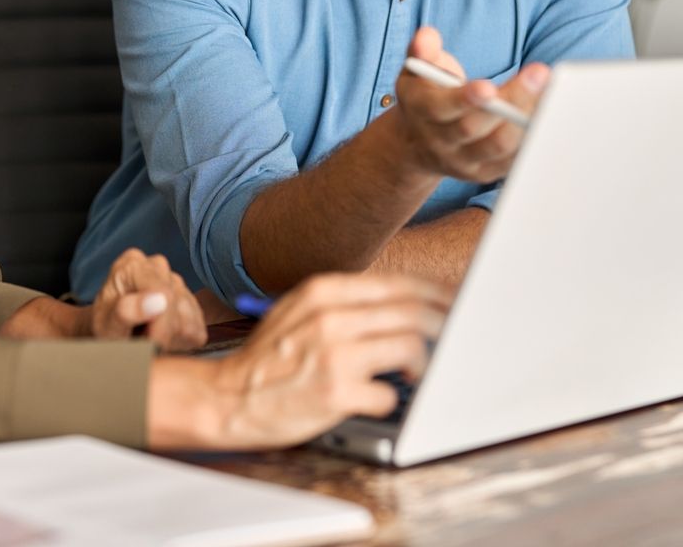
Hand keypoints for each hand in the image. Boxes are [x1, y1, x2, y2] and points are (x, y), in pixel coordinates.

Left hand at [89, 248, 206, 351]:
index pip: (163, 291)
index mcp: (132, 265)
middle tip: (143, 345)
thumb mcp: (105, 324)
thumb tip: (158, 300)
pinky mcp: (191, 302)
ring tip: (149, 340)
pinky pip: (197, 329)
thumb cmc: (104, 328)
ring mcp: (177, 282)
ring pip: (190, 319)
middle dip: (163, 333)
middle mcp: (157, 266)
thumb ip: (126, 311)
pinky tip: (161, 340)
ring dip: (171, 339)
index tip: (151, 346)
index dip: (161, 324)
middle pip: (177, 304)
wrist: (111, 332)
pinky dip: (181, 341)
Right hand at [194, 273, 451, 448]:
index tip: (457, 307)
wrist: (226, 395)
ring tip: (416, 373)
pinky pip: (388, 393)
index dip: (437, 296)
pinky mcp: (335, 393)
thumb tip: (407, 307)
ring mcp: (333, 353)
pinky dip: (391, 398)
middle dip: (445, 327)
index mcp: (324, 291)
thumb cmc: (270, 358)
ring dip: (423, 363)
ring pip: (410, 346)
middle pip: (413, 312)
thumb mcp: (300, 311)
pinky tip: (377, 398)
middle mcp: (330, 316)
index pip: (400, 285)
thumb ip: (348, 304)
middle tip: (455, 341)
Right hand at [393, 26, 548, 183]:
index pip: (441, 108)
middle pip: (474, 127)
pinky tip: (550, 118)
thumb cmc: (428, 93)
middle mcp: (439, 141)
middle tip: (539, 74)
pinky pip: (511, 161)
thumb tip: (426, 37)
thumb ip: (423, 49)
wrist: (419, 142)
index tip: (489, 86)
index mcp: (421, 110)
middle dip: (509, 101)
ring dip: (526, 121)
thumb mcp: (417, 68)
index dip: (464, 99)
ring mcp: (462, 161)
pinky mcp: (484, 173)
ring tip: (552, 95)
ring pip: (497, 145)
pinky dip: (531, 141)